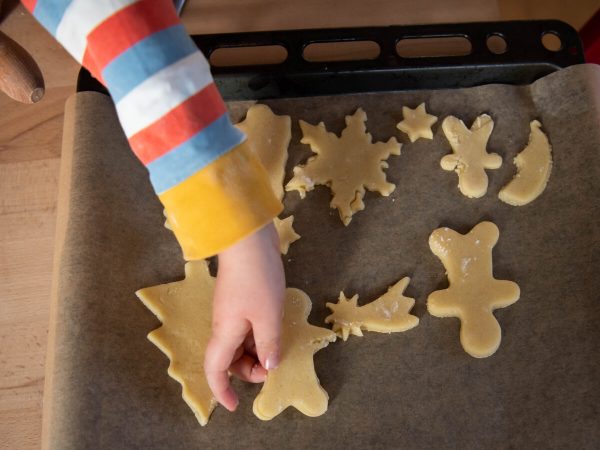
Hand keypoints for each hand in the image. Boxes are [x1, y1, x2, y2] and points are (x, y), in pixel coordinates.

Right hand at [204, 222, 284, 410]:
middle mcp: (224, 324)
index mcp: (225, 332)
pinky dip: (259, 335)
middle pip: (229, 358)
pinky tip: (276, 330)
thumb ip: (269, 343)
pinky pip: (247, 327)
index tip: (236, 405)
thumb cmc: (257, 279)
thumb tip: (269, 366)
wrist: (248, 239)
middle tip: (272, 368)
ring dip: (256, 352)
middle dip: (248, 370)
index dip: (222, 390)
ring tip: (277, 350)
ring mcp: (232, 310)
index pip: (215, 369)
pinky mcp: (242, 299)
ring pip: (240, 343)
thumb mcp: (268, 315)